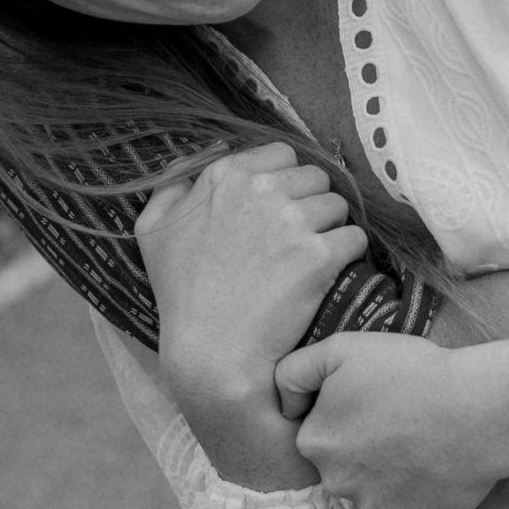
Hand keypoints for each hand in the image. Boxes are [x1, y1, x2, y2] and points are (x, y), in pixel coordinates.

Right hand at [138, 143, 366, 431]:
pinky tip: (328, 272)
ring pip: (338, 205)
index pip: (283, 153)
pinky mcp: (319, 255)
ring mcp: (291, 221)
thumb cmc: (181, 296)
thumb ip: (170, 185)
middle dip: (310, 202)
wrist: (212, 355)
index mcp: (224, 176)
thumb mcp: (153, 231)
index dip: (286, 180)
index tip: (278, 208)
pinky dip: (347, 254)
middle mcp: (259, 190)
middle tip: (295, 237)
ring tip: (310, 257)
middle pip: (315, 177)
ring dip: (329, 228)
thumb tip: (199, 156)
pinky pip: (354, 237)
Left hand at [275, 332, 508, 508]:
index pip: (318, 434)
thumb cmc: (411, 371)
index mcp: (314, 444)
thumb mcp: (342, 348)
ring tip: (423, 443)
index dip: (345, 415)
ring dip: (390, 476)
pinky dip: (419, 497)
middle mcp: (336, 487)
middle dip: (363, 450)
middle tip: (400, 421)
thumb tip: (284, 405)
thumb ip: (295, 371)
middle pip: (343, 468)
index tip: (374, 401)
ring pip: (373, 494)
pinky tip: (436, 469)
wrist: (479, 408)